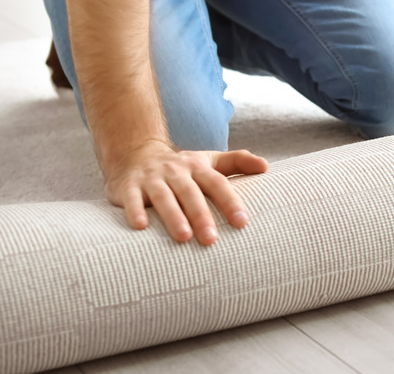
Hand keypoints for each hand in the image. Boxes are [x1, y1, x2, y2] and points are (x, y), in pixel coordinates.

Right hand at [104, 141, 268, 244]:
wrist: (135, 152)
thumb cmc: (180, 167)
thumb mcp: (208, 160)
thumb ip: (237, 162)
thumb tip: (266, 167)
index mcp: (197, 167)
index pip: (217, 183)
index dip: (230, 202)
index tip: (242, 223)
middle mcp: (175, 171)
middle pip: (191, 193)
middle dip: (201, 215)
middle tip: (211, 240)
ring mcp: (151, 178)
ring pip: (163, 197)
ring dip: (173, 216)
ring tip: (183, 238)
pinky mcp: (127, 186)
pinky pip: (131, 199)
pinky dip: (134, 211)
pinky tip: (140, 227)